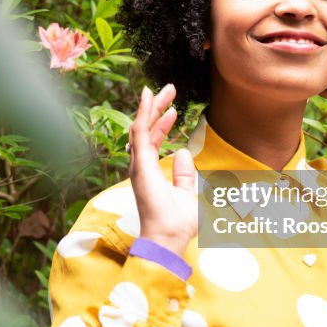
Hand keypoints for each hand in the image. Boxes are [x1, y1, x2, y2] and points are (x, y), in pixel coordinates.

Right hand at [128, 84, 197, 256]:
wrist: (168, 236)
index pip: (154, 140)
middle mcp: (141, 165)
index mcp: (150, 171)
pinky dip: (144, 113)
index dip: (162, 123)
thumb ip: (184, 175)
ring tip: (161, 90)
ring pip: (141, 126)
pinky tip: (149, 98)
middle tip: (168, 90)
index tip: (174, 110)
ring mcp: (139, 163)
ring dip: (150, 107)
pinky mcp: (141, 163)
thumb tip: (184, 152)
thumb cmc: (177, 222)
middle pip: (146, 129)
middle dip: (156, 108)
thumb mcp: (187, 193)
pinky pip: (140, 132)